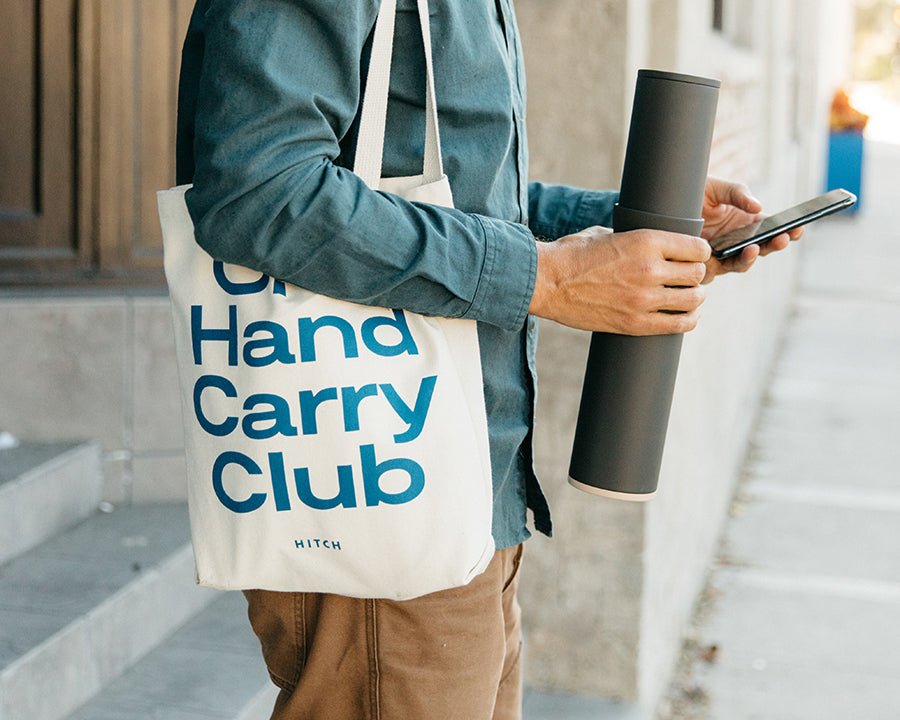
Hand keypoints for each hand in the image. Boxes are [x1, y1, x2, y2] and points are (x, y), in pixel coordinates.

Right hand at [529, 226, 710, 334]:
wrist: (546, 283)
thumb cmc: (572, 255)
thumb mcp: (606, 234)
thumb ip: (635, 240)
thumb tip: (652, 245)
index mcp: (646, 241)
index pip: (697, 248)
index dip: (698, 252)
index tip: (693, 256)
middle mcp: (650, 269)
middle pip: (698, 274)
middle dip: (695, 274)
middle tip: (686, 277)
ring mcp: (644, 299)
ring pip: (693, 299)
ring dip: (694, 297)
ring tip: (686, 296)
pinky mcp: (635, 323)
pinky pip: (679, 325)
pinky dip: (688, 320)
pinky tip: (685, 315)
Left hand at [700, 177, 802, 282]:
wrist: (665, 204)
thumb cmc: (696, 194)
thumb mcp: (719, 188)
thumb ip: (739, 194)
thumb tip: (758, 208)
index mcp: (747, 223)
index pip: (773, 229)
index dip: (788, 231)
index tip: (798, 228)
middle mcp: (738, 241)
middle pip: (762, 249)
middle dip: (774, 245)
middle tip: (782, 239)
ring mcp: (722, 254)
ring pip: (741, 264)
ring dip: (750, 258)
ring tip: (753, 248)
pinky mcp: (704, 264)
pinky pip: (716, 270)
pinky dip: (720, 265)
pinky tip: (724, 256)